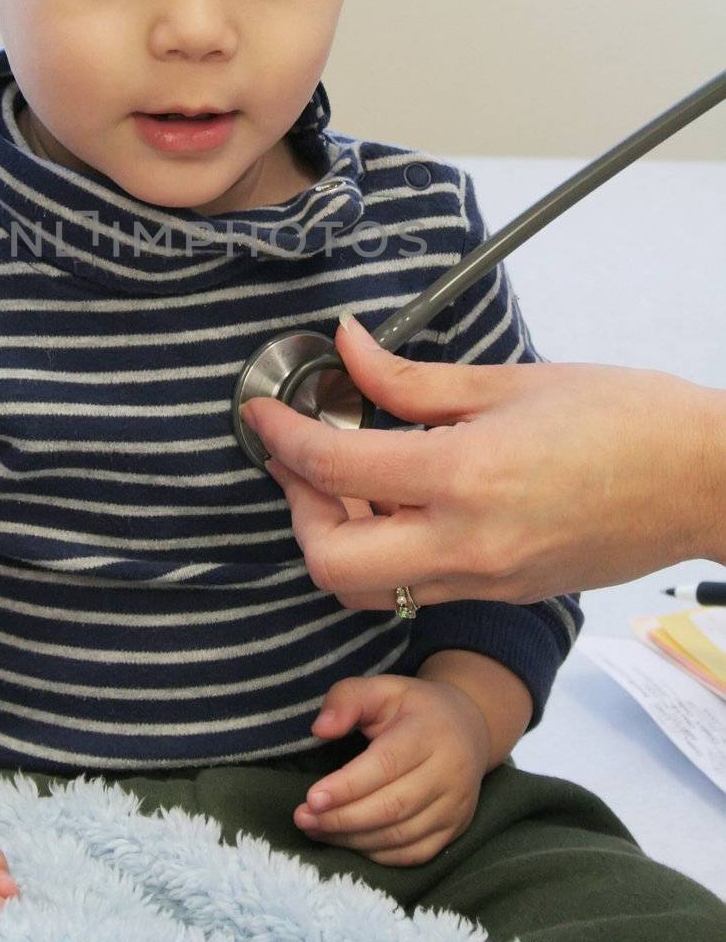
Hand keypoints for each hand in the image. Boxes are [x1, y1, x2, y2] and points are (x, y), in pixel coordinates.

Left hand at [242, 313, 725, 604]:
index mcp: (466, 477)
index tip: (260, 413)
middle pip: (330, 563)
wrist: (704, 481)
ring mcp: (484, 580)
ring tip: (351, 473)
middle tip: (302, 456)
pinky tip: (398, 498)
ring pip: (367, 589)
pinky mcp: (500, 592)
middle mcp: (466, 544)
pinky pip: (413, 588)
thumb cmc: (625, 418)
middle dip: (297, 510)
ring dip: (336, 537)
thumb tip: (347, 349)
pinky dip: (383, 550)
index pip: (335, 467)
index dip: (281, 437)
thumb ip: (413, 379)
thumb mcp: (509, 382)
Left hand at [293, 674, 490, 865]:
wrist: (468, 728)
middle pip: (392, 806)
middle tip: (303, 818)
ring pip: (400, 835)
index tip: (311, 798)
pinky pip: (413, 854)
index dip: (347, 785)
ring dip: (353, 839)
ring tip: (316, 830)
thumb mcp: (381, 688)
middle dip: (342, 818)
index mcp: (430, 732)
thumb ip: (347, 699)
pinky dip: (377, 854)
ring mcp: (455, 806)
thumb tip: (320, 729)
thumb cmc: (413, 708)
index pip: (386, 765)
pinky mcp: (455, 829)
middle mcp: (449, 772)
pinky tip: (348, 842)